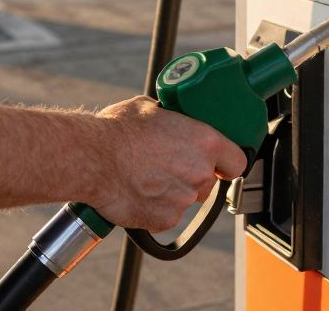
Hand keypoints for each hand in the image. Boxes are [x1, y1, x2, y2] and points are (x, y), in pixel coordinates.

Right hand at [89, 96, 246, 231]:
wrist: (92, 158)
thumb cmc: (118, 130)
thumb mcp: (152, 109)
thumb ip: (173, 120)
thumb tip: (172, 120)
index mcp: (205, 142)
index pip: (236, 162)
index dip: (227, 164)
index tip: (219, 165)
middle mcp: (200, 172)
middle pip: (208, 182)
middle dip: (192, 175)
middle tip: (168, 165)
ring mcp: (183, 199)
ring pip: (186, 199)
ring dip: (173, 191)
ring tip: (147, 177)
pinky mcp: (164, 219)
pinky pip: (167, 215)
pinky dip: (155, 207)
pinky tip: (139, 192)